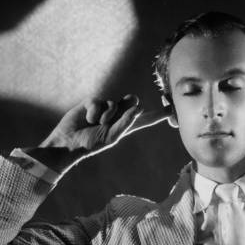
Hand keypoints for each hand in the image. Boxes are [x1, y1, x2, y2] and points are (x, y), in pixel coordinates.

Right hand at [26, 95, 168, 171]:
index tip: (173, 108)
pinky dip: (95, 111)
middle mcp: (118, 114)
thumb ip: (126, 122)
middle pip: (132, 101)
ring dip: (107, 115)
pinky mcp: (93, 102)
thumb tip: (137, 107)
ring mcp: (105, 107)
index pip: (146, 118)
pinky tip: (88, 119)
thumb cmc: (92, 143)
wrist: (70, 142)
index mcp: (126, 125)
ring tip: (96, 124)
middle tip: (113, 119)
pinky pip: (100, 100)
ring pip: (115, 102)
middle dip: (126, 108)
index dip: (160, 113)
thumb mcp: (112, 136)